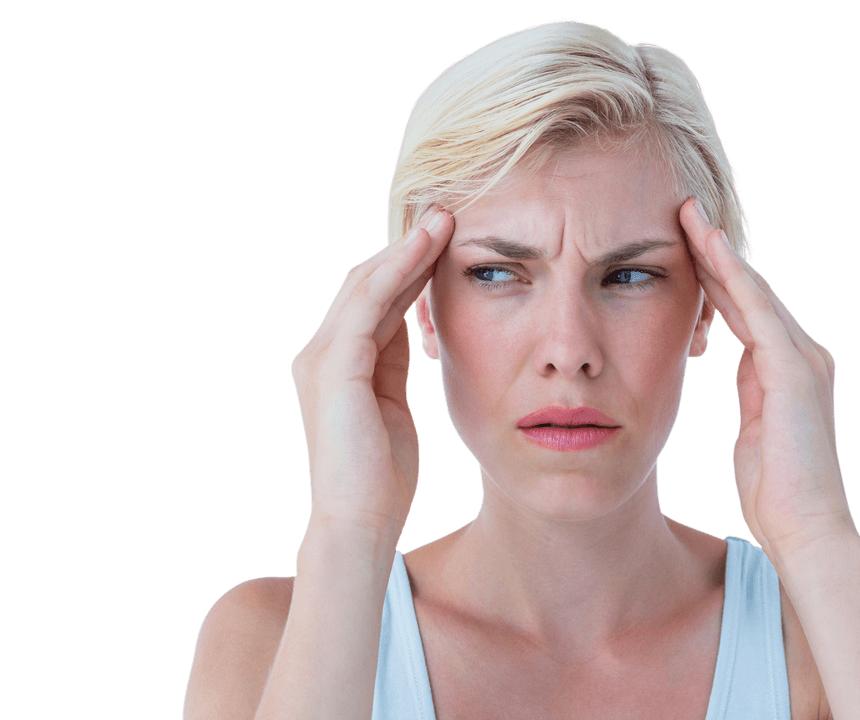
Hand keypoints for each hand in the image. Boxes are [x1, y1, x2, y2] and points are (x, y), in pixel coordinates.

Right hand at [290, 208, 454, 543]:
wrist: (361, 522)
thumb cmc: (382, 477)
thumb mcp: (393, 406)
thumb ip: (394, 365)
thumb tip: (415, 327)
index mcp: (336, 365)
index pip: (372, 301)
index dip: (408, 269)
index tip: (446, 242)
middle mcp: (320, 353)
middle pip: (365, 283)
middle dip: (407, 249)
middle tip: (447, 216)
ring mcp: (322, 357)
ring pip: (365, 283)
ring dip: (406, 248)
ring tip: (444, 220)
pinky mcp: (335, 366)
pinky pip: (369, 303)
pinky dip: (398, 270)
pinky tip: (428, 248)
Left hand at [679, 198, 856, 559]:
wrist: (806, 529)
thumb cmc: (776, 492)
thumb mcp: (754, 431)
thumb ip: (750, 395)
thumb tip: (738, 368)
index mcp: (786, 370)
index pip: (745, 311)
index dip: (715, 277)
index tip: (683, 246)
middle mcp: (801, 355)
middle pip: (750, 291)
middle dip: (715, 252)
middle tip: (684, 212)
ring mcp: (802, 359)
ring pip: (753, 291)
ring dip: (719, 252)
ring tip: (689, 215)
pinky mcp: (794, 370)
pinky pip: (758, 311)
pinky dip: (735, 277)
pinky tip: (711, 248)